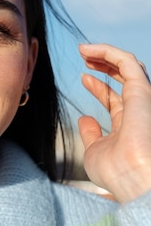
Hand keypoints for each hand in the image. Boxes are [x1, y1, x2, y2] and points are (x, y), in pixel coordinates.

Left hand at [78, 43, 150, 202]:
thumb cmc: (114, 171)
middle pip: (122, 79)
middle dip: (104, 65)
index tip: (83, 78)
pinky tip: (88, 51)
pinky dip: (107, 52)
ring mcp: (141, 99)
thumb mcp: (95, 150)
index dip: (99, 87)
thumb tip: (84, 117)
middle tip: (84, 57)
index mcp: (128, 125)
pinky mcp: (141, 89)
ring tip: (83, 50)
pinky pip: (126, 61)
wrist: (130, 176)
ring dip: (105, 54)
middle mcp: (137, 110)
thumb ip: (90, 133)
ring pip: (126, 65)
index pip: (114, 99)